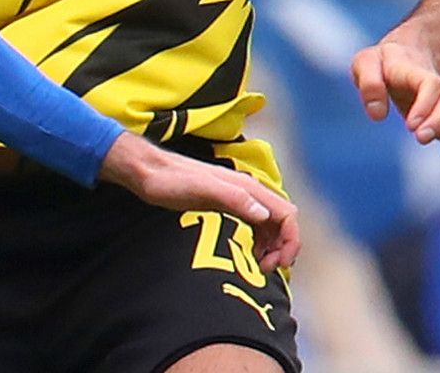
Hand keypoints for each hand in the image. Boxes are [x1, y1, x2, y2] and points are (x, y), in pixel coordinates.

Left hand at [99, 133, 300, 272]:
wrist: (148, 172)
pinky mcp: (226, 204)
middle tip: (266, 268)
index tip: (280, 263)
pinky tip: (251, 254)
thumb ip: (234, 199)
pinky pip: (256, 224)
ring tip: (260, 265)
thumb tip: (264, 215)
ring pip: (271, 224)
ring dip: (274, 246)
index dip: (291, 240)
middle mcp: (247, 191)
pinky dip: (261, 241)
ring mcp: (237, 198)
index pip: (287, 214)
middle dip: (285, 246)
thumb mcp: (201, 190)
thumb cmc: (170, 181)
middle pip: (283, 220)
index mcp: (247, 188)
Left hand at [351, 28, 439, 199]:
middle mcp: (438, 90)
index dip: (426, 104)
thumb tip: (377, 115)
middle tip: (420, 138)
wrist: (408, 57)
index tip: (411, 125)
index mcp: (417, 72)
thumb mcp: (367, 62)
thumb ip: (369, 82)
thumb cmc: (383, 62)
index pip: (431, 85)